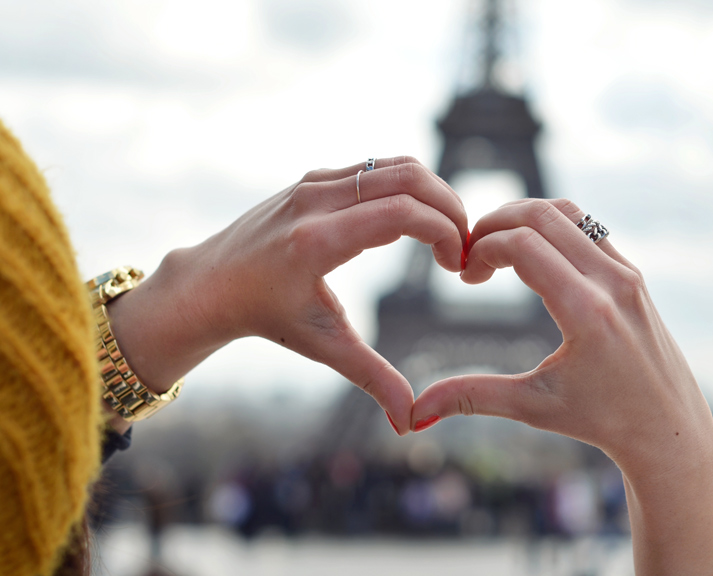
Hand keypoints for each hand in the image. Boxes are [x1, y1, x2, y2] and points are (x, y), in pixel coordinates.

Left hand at [107, 157, 466, 434]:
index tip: (457, 265)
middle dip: (451, 209)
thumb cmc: (266, 317)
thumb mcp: (323, 346)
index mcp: (317, 241)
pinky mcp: (315, 178)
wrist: (210, 283)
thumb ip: (371, 379)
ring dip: (434, 194)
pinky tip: (416, 223)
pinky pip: (377, 169)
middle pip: (409, 178)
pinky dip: (409, 188)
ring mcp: (314, 183)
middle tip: (463, 247)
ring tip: (447, 235)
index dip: (445, 232)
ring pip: (396, 166)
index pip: (402, 213)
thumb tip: (408, 424)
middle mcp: (316, 201)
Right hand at [411, 198, 712, 574]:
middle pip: (541, 215)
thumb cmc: (602, 420)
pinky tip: (530, 255)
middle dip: (494, 225)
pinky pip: (587, 227)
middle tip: (471, 255)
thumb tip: (415, 414)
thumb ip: (471, 397)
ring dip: (523, 218)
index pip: (523, 244)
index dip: (481, 248)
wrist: (668, 429)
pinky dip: (551, 226)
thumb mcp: (533, 407)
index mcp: (586, 311)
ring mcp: (626, 273)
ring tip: (496, 249)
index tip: (465, 276)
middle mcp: (611, 282)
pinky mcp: (632, 274)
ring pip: (566, 212)